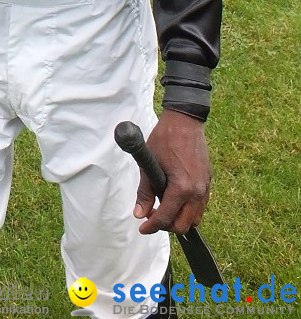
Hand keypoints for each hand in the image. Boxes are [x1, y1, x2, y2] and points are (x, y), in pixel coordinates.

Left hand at [133, 110, 210, 235]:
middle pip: (184, 225)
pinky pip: (200, 206)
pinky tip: (174, 199)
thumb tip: (140, 214)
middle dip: (166, 226)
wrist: (184, 120)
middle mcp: (197, 192)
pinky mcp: (208, 181)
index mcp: (182, 188)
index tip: (142, 228)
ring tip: (162, 208)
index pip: (166, 218)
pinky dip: (188, 209)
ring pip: (195, 218)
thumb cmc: (165, 138)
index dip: (152, 226)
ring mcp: (205, 187)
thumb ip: (144, 191)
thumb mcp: (149, 164)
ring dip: (179, 219)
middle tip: (152, 217)